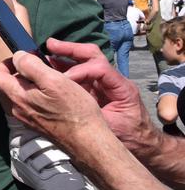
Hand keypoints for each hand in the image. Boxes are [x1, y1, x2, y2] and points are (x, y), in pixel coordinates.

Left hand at [0, 48, 109, 155]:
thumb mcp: (53, 80)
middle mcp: (16, 109)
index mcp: (17, 97)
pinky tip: (52, 94)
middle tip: (38, 67)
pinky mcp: (36, 124)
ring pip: (18, 95)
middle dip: (18, 73)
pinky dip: (35, 95)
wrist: (87, 141)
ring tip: (48, 79)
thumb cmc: (74, 110)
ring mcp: (26, 118)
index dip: (6, 63)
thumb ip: (31, 66)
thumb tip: (17, 56)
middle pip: (5, 85)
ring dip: (28, 84)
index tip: (23, 59)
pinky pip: (28, 104)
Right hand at [41, 38, 156, 154]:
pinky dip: (65, 67)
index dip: (79, 70)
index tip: (62, 80)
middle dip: (71, 49)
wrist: (143, 144)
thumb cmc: (131, 138)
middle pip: (93, 55)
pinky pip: (81, 72)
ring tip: (47, 50)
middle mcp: (114, 80)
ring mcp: (105, 83)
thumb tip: (71, 108)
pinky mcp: (97, 88)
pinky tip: (51, 65)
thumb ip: (94, 116)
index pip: (99, 68)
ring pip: (86, 60)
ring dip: (66, 54)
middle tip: (50, 45)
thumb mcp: (113, 129)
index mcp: (122, 88)